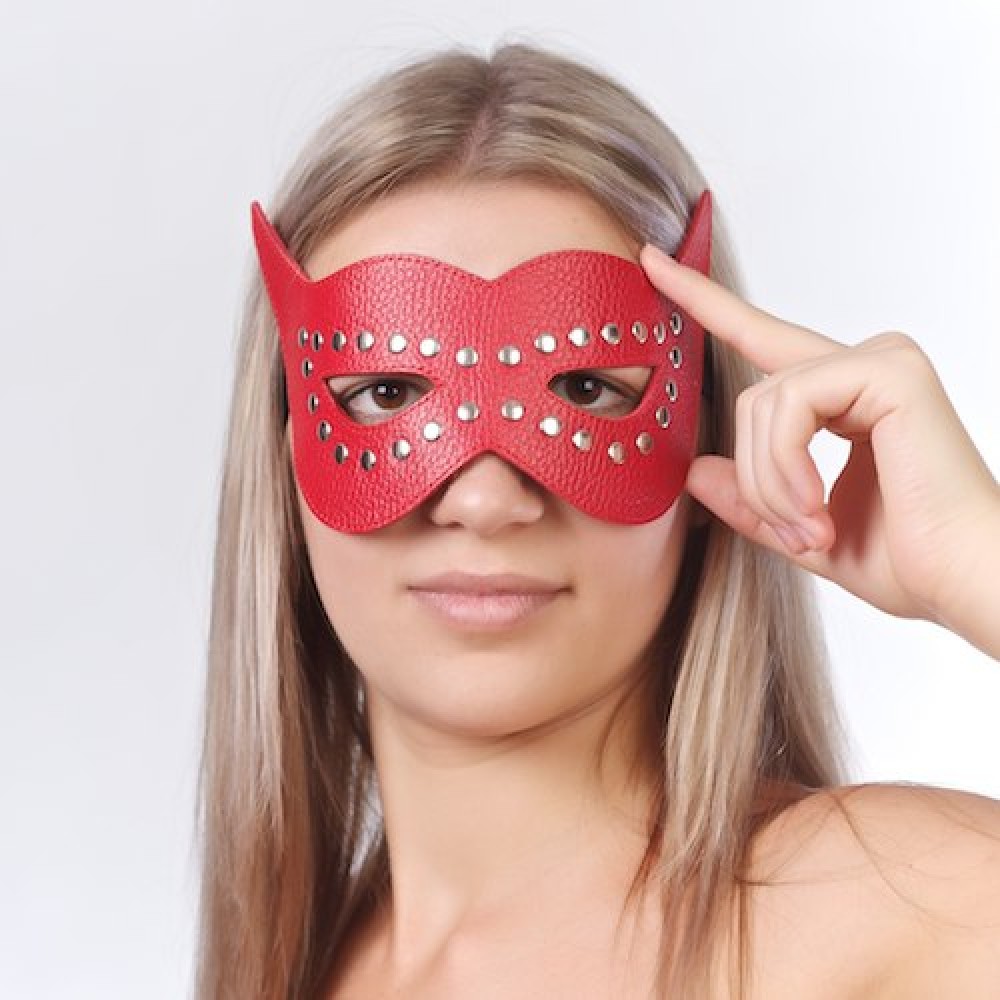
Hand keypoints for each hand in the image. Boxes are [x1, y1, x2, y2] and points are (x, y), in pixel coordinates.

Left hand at [640, 243, 999, 653]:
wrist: (967, 584)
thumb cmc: (908, 561)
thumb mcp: (803, 529)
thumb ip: (750, 499)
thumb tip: (694, 470)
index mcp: (848, 396)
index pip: (760, 339)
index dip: (703, 302)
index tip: (652, 263)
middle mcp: (865, 365)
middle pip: (751, 399)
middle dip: (756, 478)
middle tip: (795, 533)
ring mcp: (880, 359)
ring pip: (762, 404)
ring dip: (770, 482)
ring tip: (811, 529)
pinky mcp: (889, 368)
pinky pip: (789, 404)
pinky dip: (785, 465)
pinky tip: (817, 506)